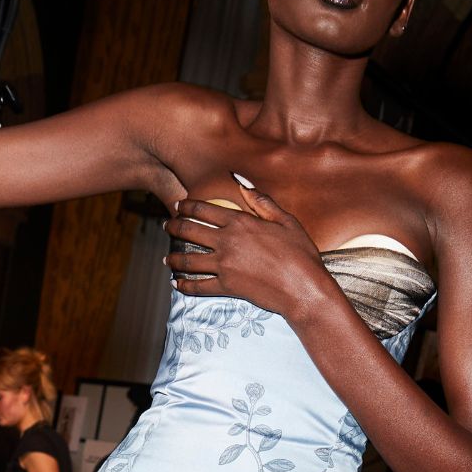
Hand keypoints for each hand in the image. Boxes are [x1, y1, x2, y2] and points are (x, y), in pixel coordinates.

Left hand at [165, 173, 331, 317]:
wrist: (304, 288)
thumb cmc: (301, 255)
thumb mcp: (287, 222)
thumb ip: (263, 202)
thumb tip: (242, 183)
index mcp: (240, 222)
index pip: (204, 210)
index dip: (187, 206)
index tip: (179, 206)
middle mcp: (227, 241)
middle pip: (189, 230)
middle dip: (174, 227)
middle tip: (167, 226)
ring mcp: (224, 265)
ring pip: (188, 260)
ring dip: (173, 258)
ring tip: (167, 259)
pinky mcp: (226, 286)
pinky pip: (198, 286)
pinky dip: (185, 286)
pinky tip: (177, 284)